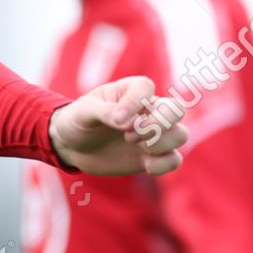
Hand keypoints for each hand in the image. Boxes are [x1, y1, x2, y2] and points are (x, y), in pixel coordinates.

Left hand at [48, 75, 187, 175]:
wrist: (71, 146)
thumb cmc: (77, 121)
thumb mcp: (83, 112)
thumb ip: (105, 112)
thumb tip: (129, 123)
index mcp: (130, 91)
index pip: (146, 87)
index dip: (135, 103)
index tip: (117, 120)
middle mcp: (148, 110)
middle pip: (176, 110)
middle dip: (157, 124)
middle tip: (129, 135)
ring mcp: (153, 134)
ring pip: (180, 135)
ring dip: (160, 144)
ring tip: (132, 145)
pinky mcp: (152, 156)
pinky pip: (174, 160)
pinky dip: (163, 164)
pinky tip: (145, 164)